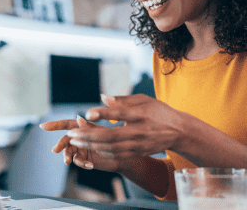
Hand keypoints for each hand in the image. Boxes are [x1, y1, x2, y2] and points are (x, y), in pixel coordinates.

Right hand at [40, 116, 120, 171]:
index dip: (54, 125)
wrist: (124, 154)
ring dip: (68, 156)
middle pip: (65, 139)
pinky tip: (89, 164)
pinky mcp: (84, 158)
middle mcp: (80, 137)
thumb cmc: (116, 139)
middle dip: (59, 144)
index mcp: (83, 127)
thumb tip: (78, 119)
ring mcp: (81, 148)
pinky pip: (78, 161)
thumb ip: (89, 127)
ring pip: (69, 152)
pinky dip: (81, 163)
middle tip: (55, 150)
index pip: (66, 124)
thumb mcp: (103, 131)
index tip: (42, 126)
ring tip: (69, 161)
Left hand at [66, 94, 185, 160]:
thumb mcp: (143, 99)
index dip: (103, 114)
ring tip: (75, 140)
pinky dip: (101, 151)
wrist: (178, 131)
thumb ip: (122, 99)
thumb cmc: (158, 111)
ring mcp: (139, 144)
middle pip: (111, 135)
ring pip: (111, 148)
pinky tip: (90, 147)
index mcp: (141, 114)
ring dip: (91, 145)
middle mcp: (139, 130)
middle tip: (72, 133)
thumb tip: (102, 96)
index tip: (87, 113)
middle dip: (89, 135)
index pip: (120, 114)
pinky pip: (117, 154)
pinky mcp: (138, 152)